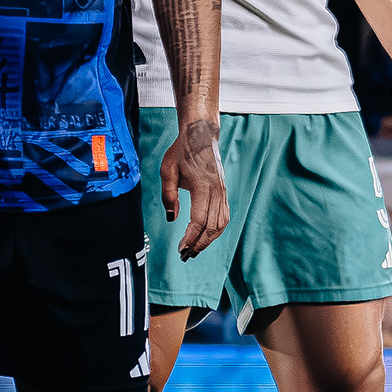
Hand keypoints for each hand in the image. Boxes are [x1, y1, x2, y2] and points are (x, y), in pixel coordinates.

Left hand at [162, 114, 230, 257]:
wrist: (201, 135)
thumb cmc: (181, 152)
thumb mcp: (167, 171)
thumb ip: (169, 196)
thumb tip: (172, 219)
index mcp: (202, 186)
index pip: (199, 220)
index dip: (191, 238)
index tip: (180, 249)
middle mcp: (216, 191)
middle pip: (212, 227)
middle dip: (199, 245)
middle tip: (185, 256)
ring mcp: (222, 192)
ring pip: (221, 224)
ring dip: (208, 241)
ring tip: (194, 251)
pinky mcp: (224, 192)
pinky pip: (224, 217)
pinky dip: (216, 231)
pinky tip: (205, 237)